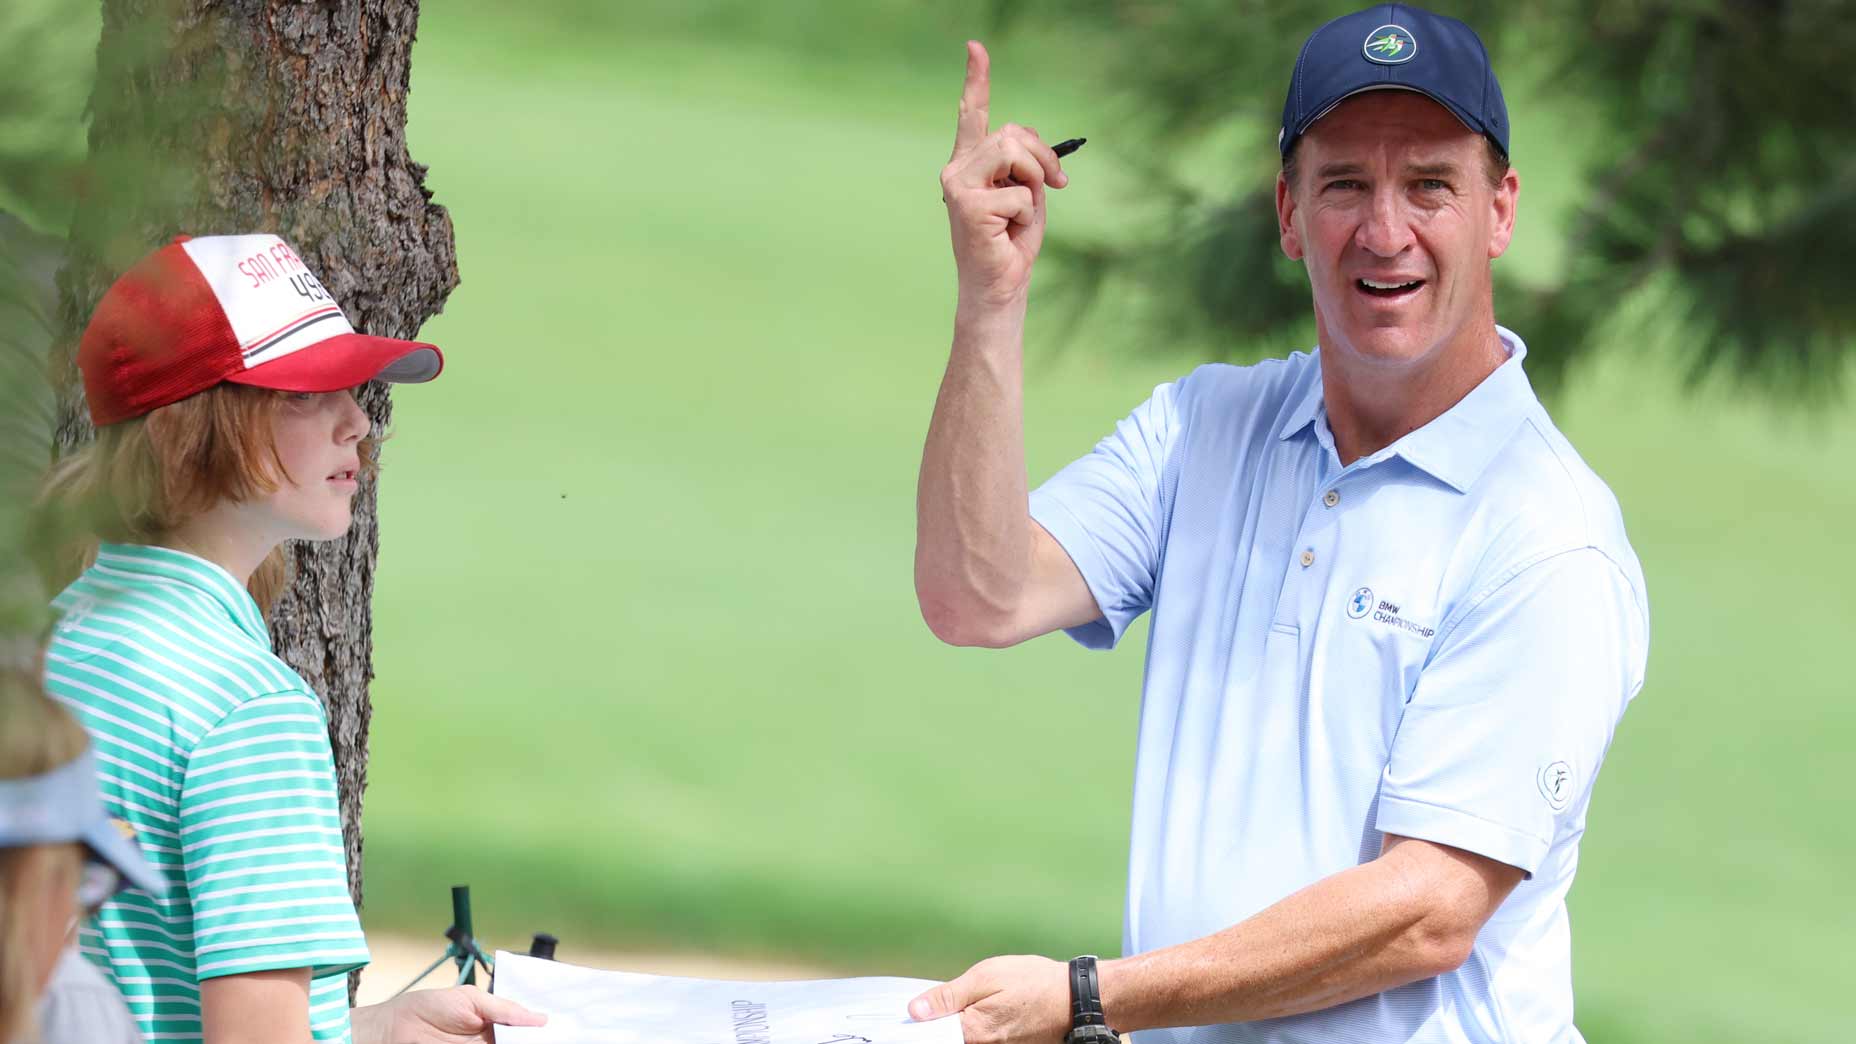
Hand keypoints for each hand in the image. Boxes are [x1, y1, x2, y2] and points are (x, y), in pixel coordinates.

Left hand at [362, 985, 545, 1043]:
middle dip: (534, 1039)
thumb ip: (504, 1008)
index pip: (524, 1028)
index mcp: (494, 1023)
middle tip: (554, 1038)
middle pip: (519, 1042)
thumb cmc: (427, 1008)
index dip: (539, 1029)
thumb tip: (539, 1018)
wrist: (391, 1031)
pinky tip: (519, 1042)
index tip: (557, 1029)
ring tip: (544, 1040)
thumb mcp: (470, 1000)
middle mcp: (490, 1042)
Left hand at [907, 954, 1069, 1043]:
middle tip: (946, 1002)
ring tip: (974, 1004)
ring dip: (959, 1024)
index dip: (919, 1022)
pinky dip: (977, 1029)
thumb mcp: (986, 976)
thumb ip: (948, 995)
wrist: (1076, 998)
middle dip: (940, 1022)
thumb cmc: (1035, 982)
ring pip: (965, 1039)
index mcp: (973, 1031)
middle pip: (947, 1038)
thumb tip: (915, 1010)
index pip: (931, 1035)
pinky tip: (985, 1012)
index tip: (908, 1014)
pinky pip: (982, 1040)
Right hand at [939, 41, 1069, 311]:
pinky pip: (1020, 194)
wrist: (1000, 288)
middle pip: (1012, 133)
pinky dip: (1028, 214)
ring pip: (1013, 153)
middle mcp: (957, 170)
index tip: (976, 46)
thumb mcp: (1026, 194)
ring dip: (1036, 181)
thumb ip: (1026, 165)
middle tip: (1057, 184)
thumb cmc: (1011, 244)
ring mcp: (958, 187)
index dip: (976, 79)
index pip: (972, 114)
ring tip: (1026, 210)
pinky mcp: (969, 207)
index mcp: (970, 163)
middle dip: (1044, 156)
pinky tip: (1010, 233)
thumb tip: (1040, 149)